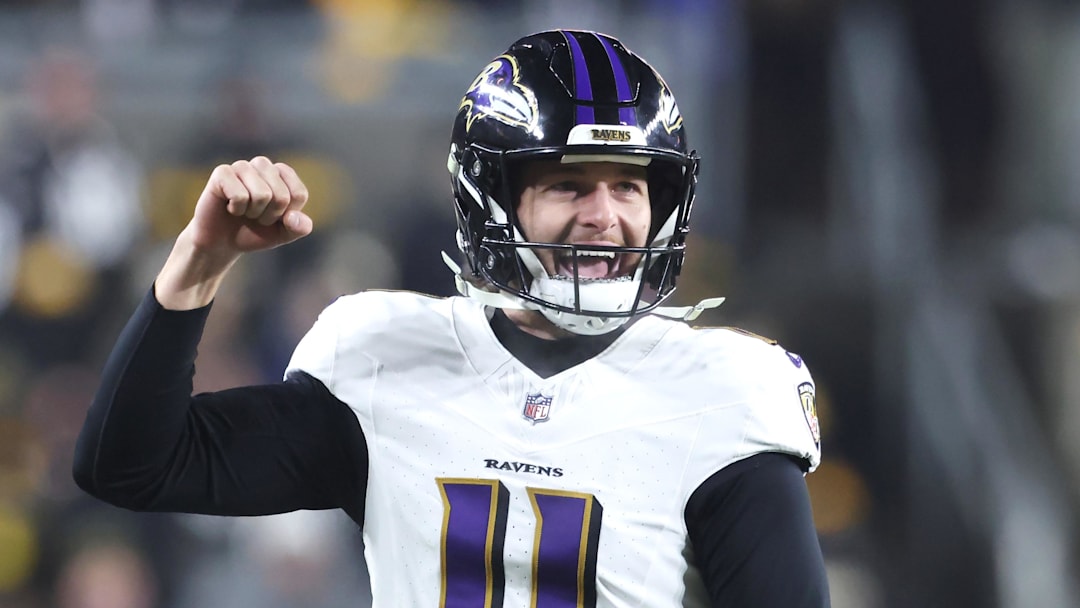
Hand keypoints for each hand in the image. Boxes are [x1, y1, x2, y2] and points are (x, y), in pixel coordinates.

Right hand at [187, 156, 312, 256]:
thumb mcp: (284, 234)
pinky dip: (236, 209)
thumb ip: (300, 227)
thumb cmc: (255, 232)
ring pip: (262, 195)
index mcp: (282, 173)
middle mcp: (262, 165)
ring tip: (243, 211)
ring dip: (253, 212)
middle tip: (255, 216)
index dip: (286, 215)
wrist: (222, 242)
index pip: (299, 194)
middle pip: (282, 196)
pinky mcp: (222, 172)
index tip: (273, 216)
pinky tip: (229, 207)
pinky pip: (240, 195)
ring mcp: (242, 166)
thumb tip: (292, 217)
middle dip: (269, 215)